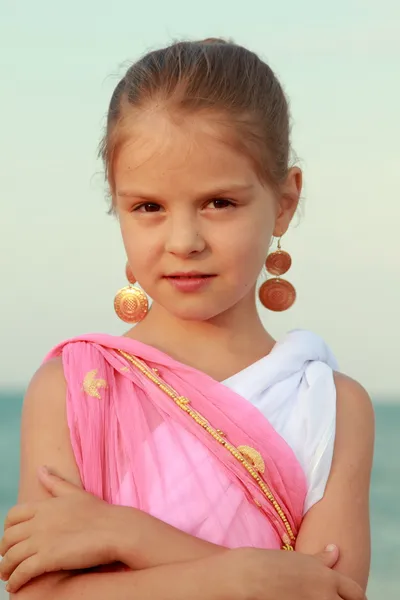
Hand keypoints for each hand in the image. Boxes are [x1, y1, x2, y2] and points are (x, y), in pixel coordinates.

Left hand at [0, 467, 119, 592]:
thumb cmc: (99, 512)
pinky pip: (21, 572)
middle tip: (8, 560)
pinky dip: (14, 580)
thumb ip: (54, 482)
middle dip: (4, 551)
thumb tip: (40, 469)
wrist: (116, 530)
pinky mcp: (48, 558)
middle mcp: (39, 522)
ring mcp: (42, 540)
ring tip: (7, 577)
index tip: (13, 539)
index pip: (12, 516)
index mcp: (44, 506)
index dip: (8, 529)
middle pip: (8, 538)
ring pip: (10, 557)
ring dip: (5, 569)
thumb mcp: (75, 493)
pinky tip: (15, 585)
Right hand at [215, 546, 364, 599]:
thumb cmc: (269, 563)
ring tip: (308, 598)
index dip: (355, 597)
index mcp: (327, 577)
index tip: (348, 598)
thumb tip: (335, 550)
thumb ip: (322, 559)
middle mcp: (325, 595)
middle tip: (329, 599)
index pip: (357, 593)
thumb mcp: (299, 558)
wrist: (246, 577)